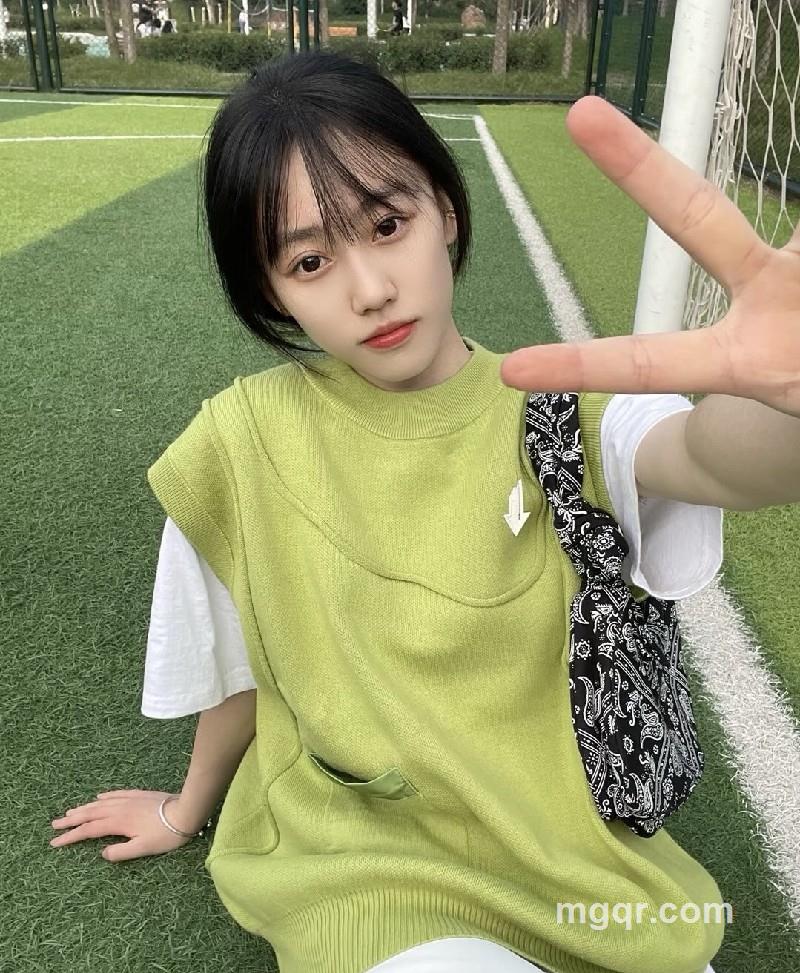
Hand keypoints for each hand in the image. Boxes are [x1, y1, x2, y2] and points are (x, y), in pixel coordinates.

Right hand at [49, 789, 194, 861]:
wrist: (186, 811)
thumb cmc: (166, 834)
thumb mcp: (143, 849)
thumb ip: (120, 852)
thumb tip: (102, 853)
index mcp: (118, 823)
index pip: (88, 831)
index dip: (71, 837)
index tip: (55, 843)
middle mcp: (119, 809)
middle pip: (90, 814)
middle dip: (71, 820)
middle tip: (54, 824)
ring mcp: (129, 799)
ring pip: (101, 803)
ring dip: (84, 807)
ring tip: (70, 811)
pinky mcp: (138, 795)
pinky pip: (116, 794)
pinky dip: (105, 796)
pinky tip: (99, 796)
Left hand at [499, 96, 799, 418]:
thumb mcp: (777, 384)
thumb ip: (752, 369)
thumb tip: (762, 364)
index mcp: (744, 357)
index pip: (651, 363)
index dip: (584, 366)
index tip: (511, 371)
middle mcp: (770, 293)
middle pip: (700, 220)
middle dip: (642, 172)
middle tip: (578, 113)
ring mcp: (797, 267)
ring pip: (790, 232)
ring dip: (790, 294)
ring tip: (788, 322)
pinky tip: (797, 303)